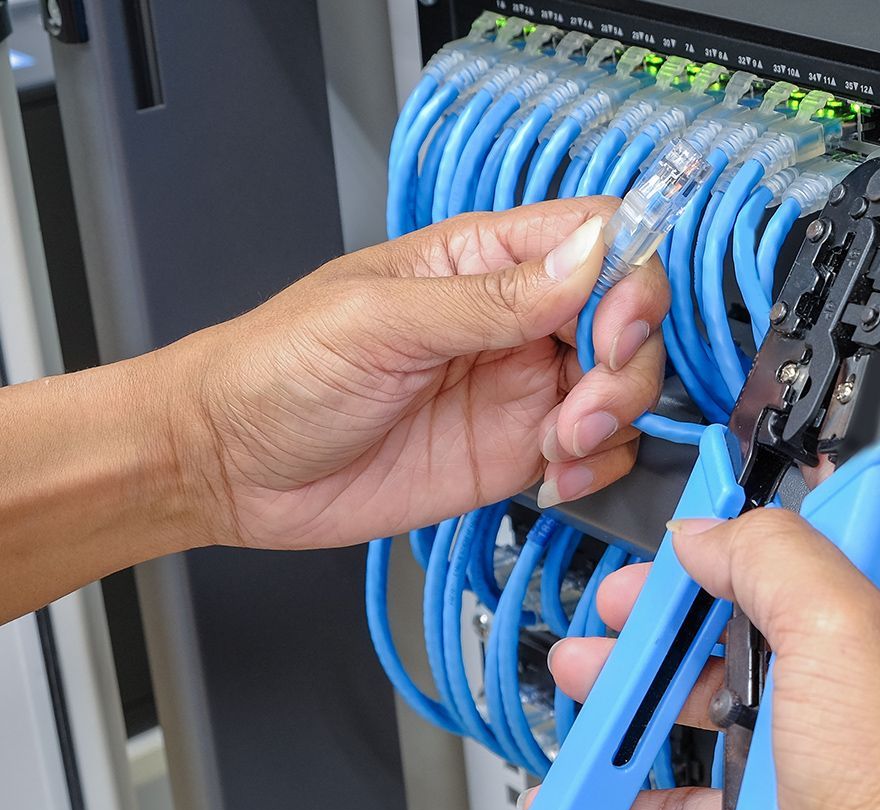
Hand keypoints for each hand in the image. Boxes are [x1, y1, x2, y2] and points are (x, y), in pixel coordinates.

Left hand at [164, 198, 667, 548]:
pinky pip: (600, 452)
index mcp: (483, 259)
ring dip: (616, 421)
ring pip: (626, 388)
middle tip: (582, 408)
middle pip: (629, 318)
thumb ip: (490, 298)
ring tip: (561, 448)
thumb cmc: (274, 371)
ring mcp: (523, 386)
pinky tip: (556, 478)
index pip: (598, 238)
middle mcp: (517, 319)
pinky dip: (600, 468)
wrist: (229, 467)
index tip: (612, 329)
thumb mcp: (378, 322)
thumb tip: (588, 258)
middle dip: (626, 366)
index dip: (628, 278)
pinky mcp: (520, 451)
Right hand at [525, 512, 879, 809]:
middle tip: (630, 600)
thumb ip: (777, 559)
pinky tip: (606, 779)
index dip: (784, 515)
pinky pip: (705, 800)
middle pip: (770, 621)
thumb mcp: (843, 633)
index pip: (855, 537)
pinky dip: (647, 791)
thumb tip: (720, 530)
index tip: (719, 504)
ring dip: (650, 692)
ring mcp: (838, 766)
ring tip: (592, 676)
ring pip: (728, 709)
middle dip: (685, 609)